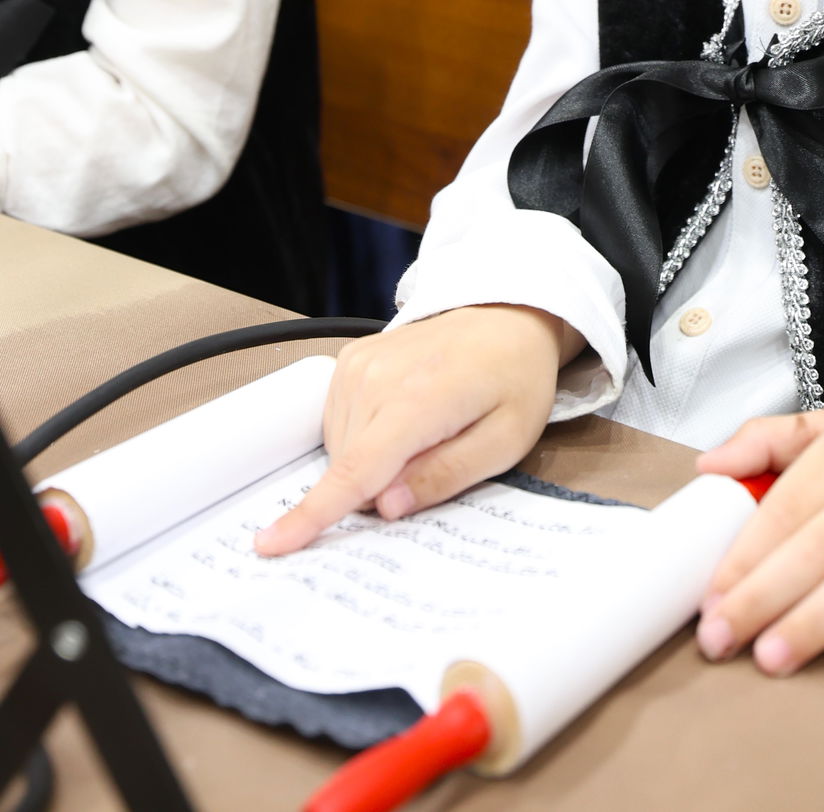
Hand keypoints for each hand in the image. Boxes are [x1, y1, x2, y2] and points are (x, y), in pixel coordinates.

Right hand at [254, 304, 580, 556]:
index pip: (356, 469)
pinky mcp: (350, 360)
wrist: (507, 318)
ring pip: (342, 450)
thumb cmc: (514, 380)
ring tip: (430, 427)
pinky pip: (340, 424)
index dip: (312, 514)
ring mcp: (358, 364)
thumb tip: (385, 507)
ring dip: (376, 461)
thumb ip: (446, 476)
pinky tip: (405, 415)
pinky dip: (367, 436)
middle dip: (385, 486)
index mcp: (420, 399)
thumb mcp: (506, 440)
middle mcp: (377, 377)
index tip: (270, 544)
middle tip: (441, 453)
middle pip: (351, 468)